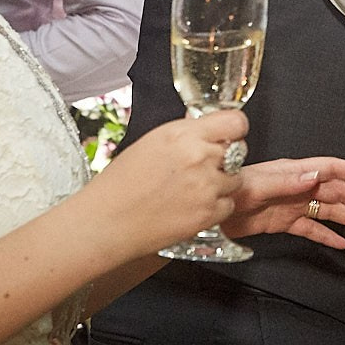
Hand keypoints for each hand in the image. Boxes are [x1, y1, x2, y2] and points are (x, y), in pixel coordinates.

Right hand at [88, 110, 245, 257]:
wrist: (105, 222)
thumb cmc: (119, 185)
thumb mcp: (151, 143)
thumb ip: (184, 135)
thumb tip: (205, 128)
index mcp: (182, 134)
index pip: (235, 122)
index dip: (234, 130)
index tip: (229, 136)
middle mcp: (198, 156)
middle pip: (239, 150)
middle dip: (225, 158)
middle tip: (203, 168)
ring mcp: (206, 186)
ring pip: (237, 179)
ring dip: (222, 183)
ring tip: (193, 190)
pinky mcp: (208, 213)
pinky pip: (229, 204)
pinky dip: (216, 207)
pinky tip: (192, 206)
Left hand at [223, 156, 344, 249]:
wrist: (208, 212)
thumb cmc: (229, 193)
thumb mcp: (257, 186)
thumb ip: (288, 181)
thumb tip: (317, 175)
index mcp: (294, 173)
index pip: (332, 169)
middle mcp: (296, 186)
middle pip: (336, 192)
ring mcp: (291, 204)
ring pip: (328, 211)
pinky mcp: (282, 221)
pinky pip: (311, 228)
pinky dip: (327, 235)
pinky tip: (342, 243)